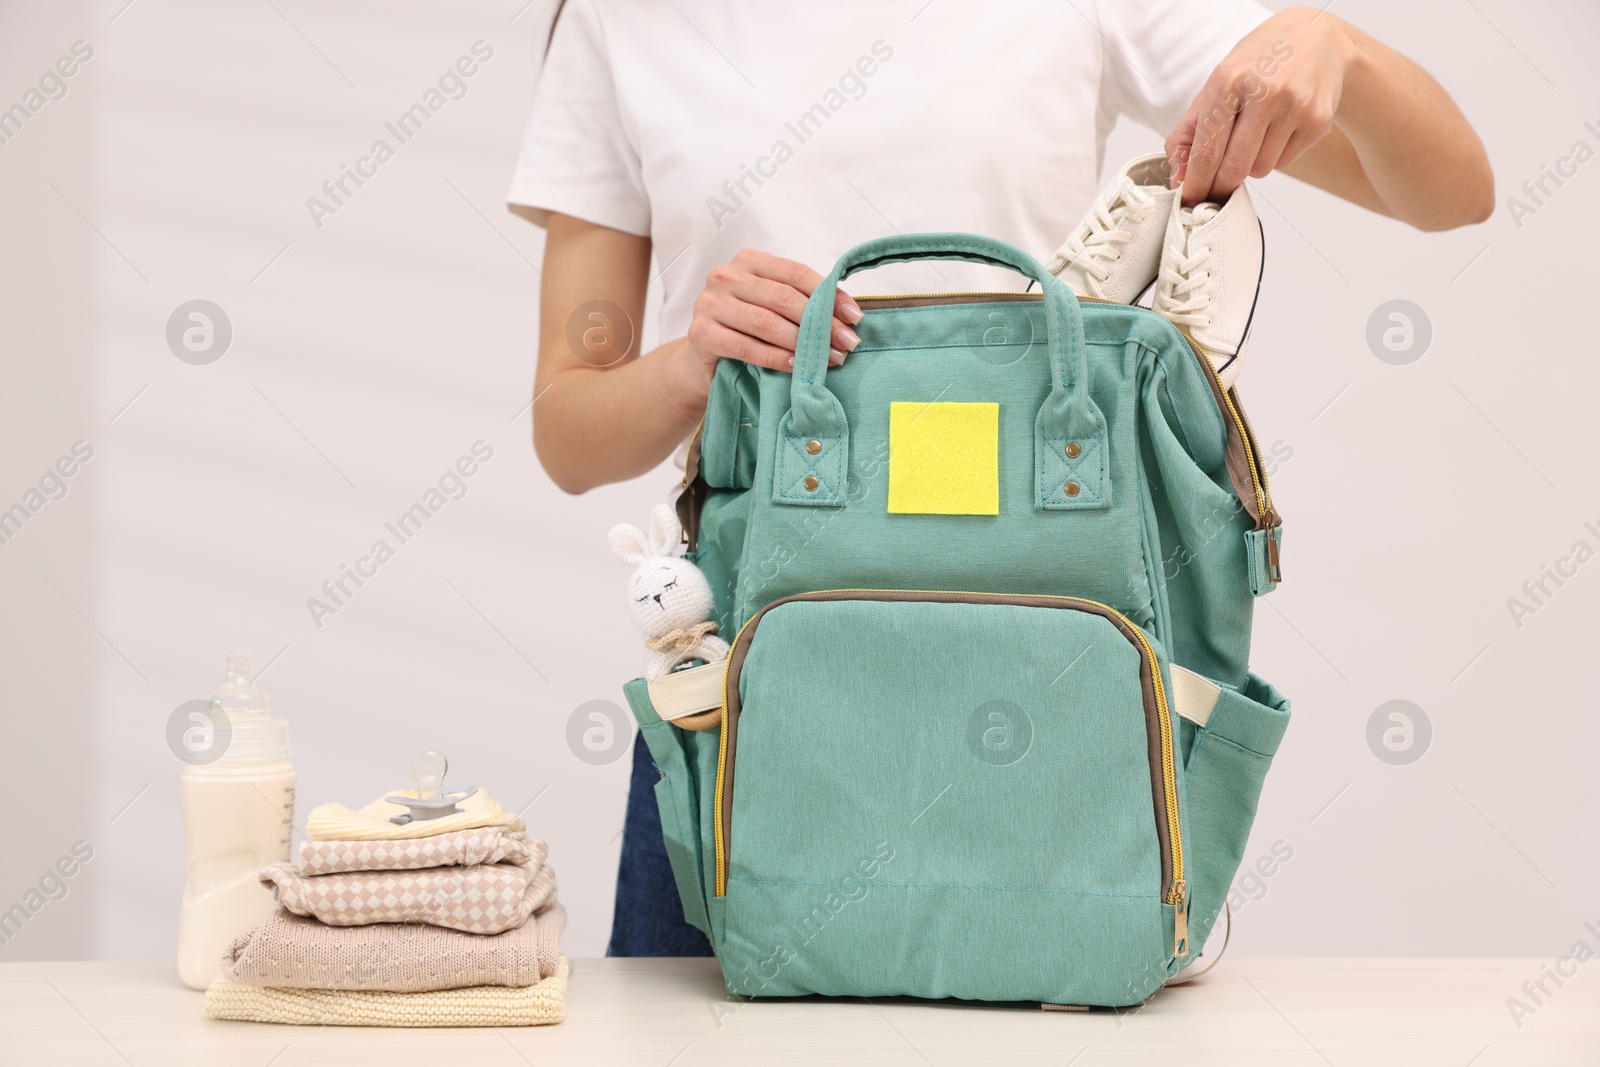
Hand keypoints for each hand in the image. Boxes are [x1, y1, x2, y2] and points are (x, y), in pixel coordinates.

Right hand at [674, 249, 862, 401]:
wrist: (704, 365)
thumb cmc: (746, 332)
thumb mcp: (774, 310)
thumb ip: (803, 303)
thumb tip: (850, 314)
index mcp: (748, 261)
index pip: (796, 273)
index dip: (829, 295)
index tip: (854, 318)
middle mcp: (726, 276)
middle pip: (784, 298)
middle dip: (820, 323)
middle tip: (847, 343)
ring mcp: (710, 303)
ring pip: (766, 323)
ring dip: (802, 344)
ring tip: (829, 359)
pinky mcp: (700, 333)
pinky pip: (746, 347)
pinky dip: (775, 358)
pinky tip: (795, 366)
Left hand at [1165, 8, 1354, 204]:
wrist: (1315, 38)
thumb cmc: (1257, 65)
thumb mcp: (1216, 85)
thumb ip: (1189, 132)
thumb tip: (1178, 178)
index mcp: (1229, 80)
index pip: (1207, 149)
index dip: (1197, 183)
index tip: (1190, 200)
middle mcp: (1265, 91)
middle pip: (1234, 167)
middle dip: (1220, 186)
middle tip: (1214, 189)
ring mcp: (1296, 106)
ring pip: (1260, 170)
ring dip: (1249, 166)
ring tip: (1252, 138)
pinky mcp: (1318, 120)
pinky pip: (1283, 162)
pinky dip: (1272, 157)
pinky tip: (1276, 130)